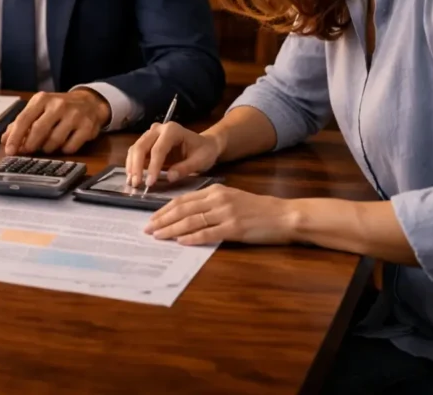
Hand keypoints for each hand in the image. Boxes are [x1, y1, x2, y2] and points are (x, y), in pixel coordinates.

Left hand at [1, 90, 109, 155]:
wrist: (89, 102)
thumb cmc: (59, 107)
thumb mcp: (39, 109)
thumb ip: (21, 123)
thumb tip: (5, 139)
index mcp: (42, 99)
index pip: (24, 119)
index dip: (15, 137)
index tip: (9, 151)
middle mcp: (58, 105)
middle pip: (39, 130)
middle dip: (30, 145)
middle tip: (28, 151)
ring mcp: (74, 115)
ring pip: (54, 141)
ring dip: (47, 148)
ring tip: (48, 145)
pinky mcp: (87, 127)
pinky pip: (70, 147)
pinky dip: (64, 150)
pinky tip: (64, 144)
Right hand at [126, 121, 222, 189]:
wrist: (204, 145)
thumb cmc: (204, 151)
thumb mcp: (201, 161)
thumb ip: (185, 168)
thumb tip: (169, 177)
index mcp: (172, 130)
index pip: (158, 149)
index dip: (153, 166)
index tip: (150, 183)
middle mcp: (158, 129)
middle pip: (141, 146)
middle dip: (137, 166)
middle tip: (136, 184)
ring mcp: (151, 134)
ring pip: (135, 148)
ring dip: (132, 166)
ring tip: (132, 182)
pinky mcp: (147, 142)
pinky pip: (135, 152)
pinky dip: (132, 164)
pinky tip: (132, 177)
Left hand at [144, 184, 297, 245]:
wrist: (284, 215)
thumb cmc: (258, 209)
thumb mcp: (232, 198)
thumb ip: (211, 203)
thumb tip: (187, 215)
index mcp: (215, 190)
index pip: (183, 200)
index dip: (164, 209)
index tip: (151, 218)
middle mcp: (218, 199)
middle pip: (182, 209)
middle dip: (162, 220)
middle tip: (148, 229)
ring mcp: (226, 213)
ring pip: (191, 221)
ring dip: (171, 229)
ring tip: (158, 236)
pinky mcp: (234, 228)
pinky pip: (208, 233)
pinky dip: (192, 237)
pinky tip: (180, 241)